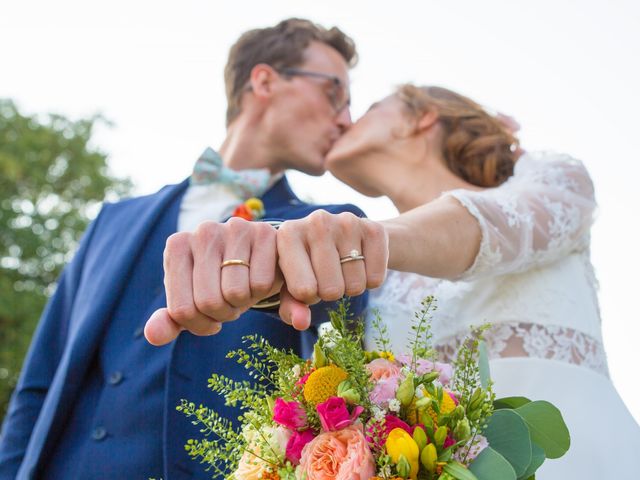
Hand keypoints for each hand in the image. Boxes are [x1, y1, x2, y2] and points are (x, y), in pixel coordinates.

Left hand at [144, 218, 281, 345]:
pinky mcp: (265, 233)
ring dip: (243, 303)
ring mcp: (235, 228)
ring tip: (244, 288)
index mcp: (177, 246)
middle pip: (208, 302)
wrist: (256, 258)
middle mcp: (203, 231)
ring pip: (235, 293)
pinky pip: (260, 283)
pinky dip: (263, 291)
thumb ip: (170, 321)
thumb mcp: (192, 301)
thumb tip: (153, 335)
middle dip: (223, 314)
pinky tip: (259, 277)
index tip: (209, 314)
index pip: (182, 311)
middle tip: (229, 303)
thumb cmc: (218, 283)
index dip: (200, 325)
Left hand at [276, 210, 388, 328]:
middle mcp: (316, 221)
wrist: (345, 237)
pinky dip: (371, 281)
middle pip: (331, 290)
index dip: (308, 297)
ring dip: (351, 287)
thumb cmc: (310, 266)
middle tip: (329, 277)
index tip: (308, 284)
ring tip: (344, 270)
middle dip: (331, 293)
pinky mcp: (374, 228)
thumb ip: (291, 308)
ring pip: (355, 285)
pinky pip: (376, 278)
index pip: (302, 290)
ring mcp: (346, 222)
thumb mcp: (292, 286)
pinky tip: (362, 265)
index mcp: (288, 234)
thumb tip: (301, 323)